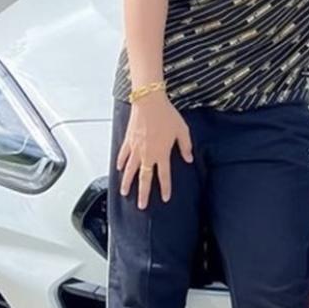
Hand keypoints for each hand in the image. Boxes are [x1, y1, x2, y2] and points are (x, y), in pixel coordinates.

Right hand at [116, 92, 192, 208]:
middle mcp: (147, 154)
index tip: (165, 198)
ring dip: (127, 183)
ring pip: (130, 170)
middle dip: (143, 193)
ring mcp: (136, 149)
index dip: (165, 188)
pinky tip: (119, 169)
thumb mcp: (182, 130)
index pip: (164, 176)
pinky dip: (120, 163)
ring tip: (125, 193)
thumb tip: (189, 159)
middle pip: (144, 178)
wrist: (149, 102)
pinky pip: (123, 155)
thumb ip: (186, 146)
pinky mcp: (128, 141)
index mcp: (162, 153)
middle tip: (141, 205)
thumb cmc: (167, 114)